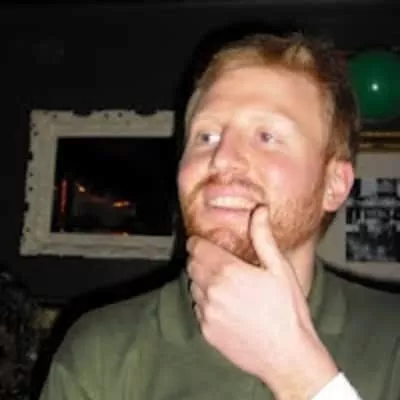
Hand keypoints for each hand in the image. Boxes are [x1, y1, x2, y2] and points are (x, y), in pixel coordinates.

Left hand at [187, 206, 337, 398]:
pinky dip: (205, 303)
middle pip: (192, 266)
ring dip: (202, 280)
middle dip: (199, 259)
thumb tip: (258, 210)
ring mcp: (207, 314)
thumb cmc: (287, 311)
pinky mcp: (207, 332)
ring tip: (223, 283)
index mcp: (227, 272)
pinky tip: (225, 305)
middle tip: (215, 259)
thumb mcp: (280, 269)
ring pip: (193, 287)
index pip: (197, 248)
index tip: (200, 241)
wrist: (288, 357)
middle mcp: (211, 292)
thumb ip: (263, 237)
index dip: (197, 242)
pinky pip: (198, 309)